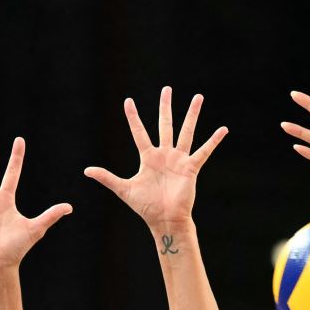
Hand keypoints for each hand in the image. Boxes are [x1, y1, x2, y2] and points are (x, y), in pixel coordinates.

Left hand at [84, 87, 225, 227]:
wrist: (164, 220)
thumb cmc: (146, 207)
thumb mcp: (123, 189)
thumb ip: (107, 177)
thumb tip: (86, 171)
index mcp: (148, 158)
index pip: (139, 132)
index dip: (133, 118)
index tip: (128, 102)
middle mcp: (164, 155)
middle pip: (165, 124)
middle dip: (165, 106)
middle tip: (166, 88)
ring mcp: (179, 160)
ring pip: (186, 132)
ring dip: (192, 115)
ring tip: (198, 97)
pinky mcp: (190, 168)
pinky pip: (204, 152)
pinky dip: (214, 141)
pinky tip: (223, 130)